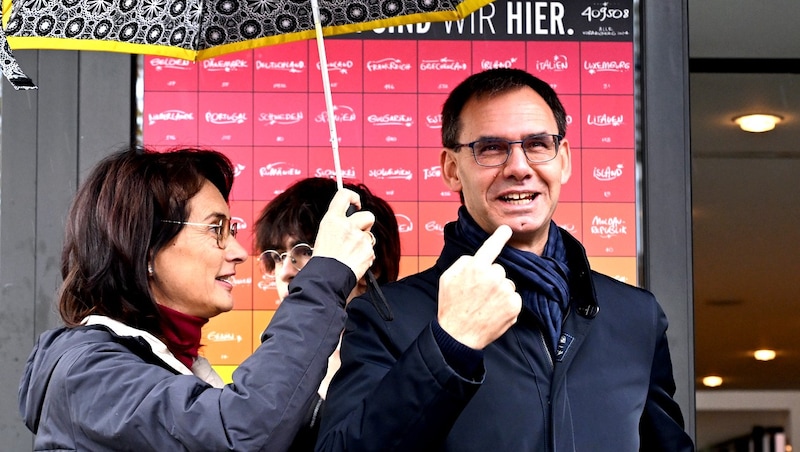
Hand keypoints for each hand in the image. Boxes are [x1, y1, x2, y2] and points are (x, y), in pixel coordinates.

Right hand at [312, 189, 375, 280]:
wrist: (327, 279)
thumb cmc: (323, 259)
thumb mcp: (325, 234)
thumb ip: (339, 224)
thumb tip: (351, 219)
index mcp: (332, 219)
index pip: (345, 195)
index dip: (354, 197)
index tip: (356, 203)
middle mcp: (347, 226)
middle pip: (368, 215)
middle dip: (366, 224)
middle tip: (357, 234)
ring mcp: (359, 238)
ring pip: (370, 235)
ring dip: (364, 243)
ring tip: (351, 253)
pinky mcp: (368, 251)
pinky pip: (370, 250)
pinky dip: (365, 255)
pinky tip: (354, 261)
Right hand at [437, 225, 521, 349]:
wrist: (458, 335)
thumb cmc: (451, 307)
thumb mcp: (447, 278)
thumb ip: (463, 263)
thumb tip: (475, 258)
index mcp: (475, 267)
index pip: (491, 247)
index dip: (499, 236)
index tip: (506, 229)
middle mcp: (493, 277)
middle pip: (498, 269)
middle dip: (491, 278)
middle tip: (478, 294)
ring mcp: (505, 292)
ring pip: (506, 284)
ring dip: (499, 291)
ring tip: (484, 305)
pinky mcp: (514, 306)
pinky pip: (513, 298)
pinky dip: (506, 304)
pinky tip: (493, 312)